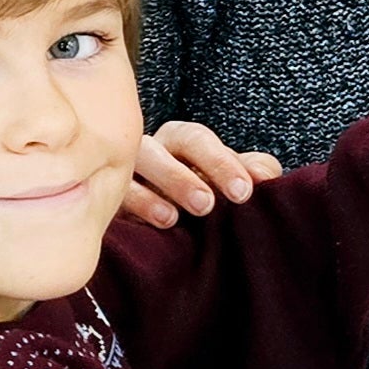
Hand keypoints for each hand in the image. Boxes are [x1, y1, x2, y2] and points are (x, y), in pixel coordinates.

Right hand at [120, 119, 283, 229]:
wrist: (172, 218)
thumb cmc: (206, 188)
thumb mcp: (232, 176)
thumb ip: (253, 170)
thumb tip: (265, 174)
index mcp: (180, 140)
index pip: (197, 140)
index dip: (220, 163)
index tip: (244, 192)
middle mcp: (147, 152)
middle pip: (156, 152)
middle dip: (181, 178)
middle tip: (206, 205)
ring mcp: (119, 176)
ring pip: (125, 176)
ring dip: (147, 197)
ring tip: (172, 219)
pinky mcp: (102, 203)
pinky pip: (104, 203)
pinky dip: (122, 214)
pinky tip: (139, 228)